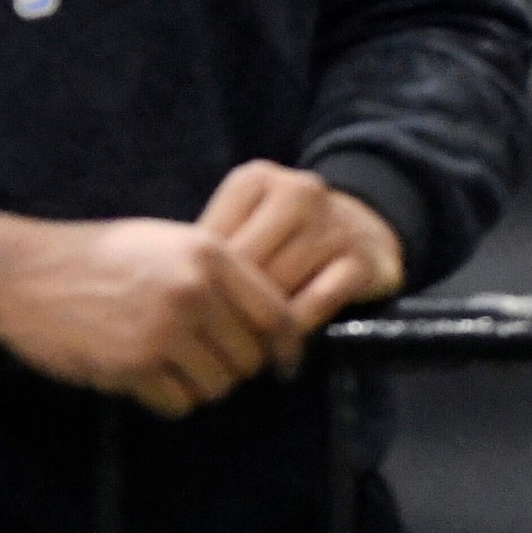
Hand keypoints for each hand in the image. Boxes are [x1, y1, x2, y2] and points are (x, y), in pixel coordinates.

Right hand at [0, 206, 295, 419]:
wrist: (25, 275)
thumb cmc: (102, 257)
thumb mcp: (171, 243)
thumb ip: (221, 274)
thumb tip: (270, 318)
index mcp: (209, 255)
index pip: (276, 313)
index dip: (287, 346)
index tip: (285, 365)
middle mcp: (193, 292)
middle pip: (249, 358)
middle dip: (236, 369)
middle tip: (209, 365)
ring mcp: (162, 330)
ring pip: (217, 386)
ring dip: (202, 387)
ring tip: (175, 369)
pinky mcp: (131, 367)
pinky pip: (179, 404)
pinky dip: (170, 400)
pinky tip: (149, 381)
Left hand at [198, 160, 406, 369]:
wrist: (366, 228)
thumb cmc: (283, 237)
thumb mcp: (243, 226)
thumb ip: (208, 251)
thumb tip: (165, 298)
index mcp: (257, 180)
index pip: (211, 241)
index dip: (199, 285)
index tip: (188, 317)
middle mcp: (299, 192)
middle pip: (245, 266)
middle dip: (228, 307)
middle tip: (211, 344)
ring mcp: (335, 224)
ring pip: (278, 286)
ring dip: (260, 324)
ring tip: (242, 352)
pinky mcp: (364, 259)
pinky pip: (317, 302)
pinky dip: (296, 328)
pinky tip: (283, 348)